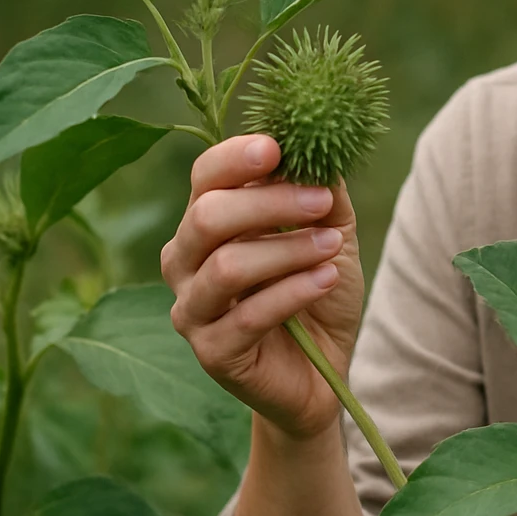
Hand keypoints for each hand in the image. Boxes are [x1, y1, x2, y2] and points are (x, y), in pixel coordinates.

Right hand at [161, 133, 365, 441]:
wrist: (322, 368)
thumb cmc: (317, 289)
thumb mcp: (331, 233)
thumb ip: (324, 193)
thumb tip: (323, 150)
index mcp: (207, 222)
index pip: (205, 176)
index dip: (235, 158)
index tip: (277, 147)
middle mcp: (184, 261)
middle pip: (208, 216)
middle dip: (270, 202)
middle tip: (321, 200)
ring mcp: (191, 309)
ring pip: (226, 266)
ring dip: (287, 250)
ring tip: (331, 249)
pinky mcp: (211, 352)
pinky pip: (248, 316)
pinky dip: (294, 292)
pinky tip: (326, 279)